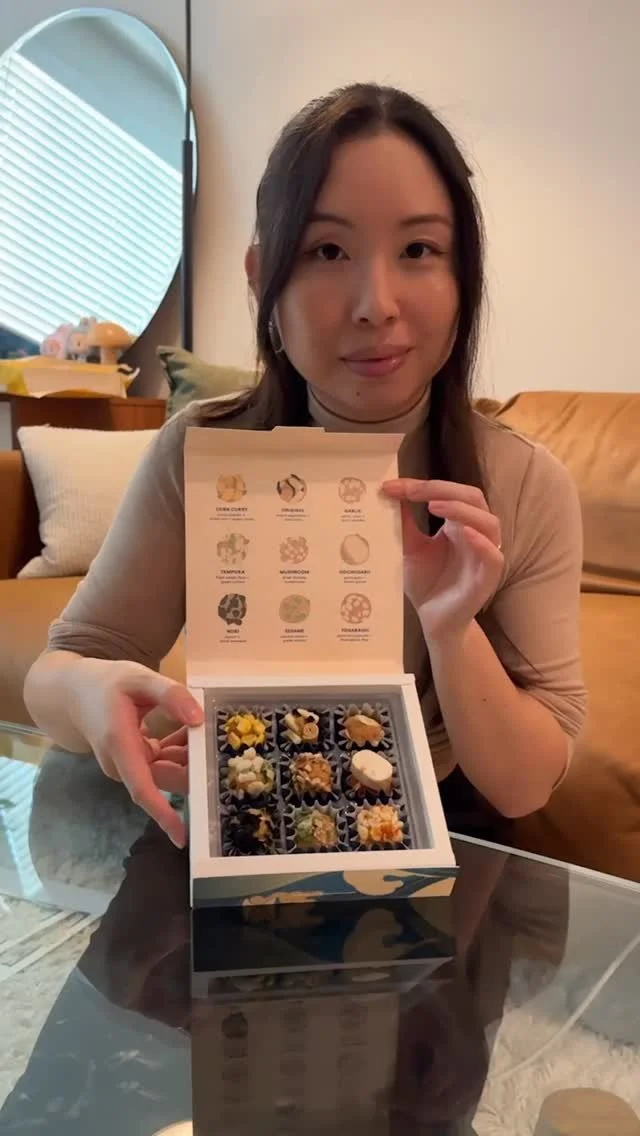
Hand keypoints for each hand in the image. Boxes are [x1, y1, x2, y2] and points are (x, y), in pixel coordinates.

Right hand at [72, 659, 202, 847]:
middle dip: (192, 767)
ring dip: (187, 755)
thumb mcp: (139, 678)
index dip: (163, 814)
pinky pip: (162, 762)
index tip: (182, 836)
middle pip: (164, 779)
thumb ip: (169, 695)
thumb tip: (198, 719)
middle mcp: (122, 763)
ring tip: (202, 729)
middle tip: (215, 742)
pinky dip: (177, 750)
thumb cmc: (105, 684)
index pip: (143, 789)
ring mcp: (127, 765)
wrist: (75, 692)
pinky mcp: (133, 761)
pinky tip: (188, 729)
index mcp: (120, 746)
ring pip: (167, 770)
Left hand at [381, 478, 503, 640]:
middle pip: (472, 498)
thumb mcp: (410, 547)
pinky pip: (494, 557)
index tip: (392, 486)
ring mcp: (484, 556)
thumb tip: (387, 493)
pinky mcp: (488, 579)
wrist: (433, 620)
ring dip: (462, 510)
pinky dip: (482, 543)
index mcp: (458, 523)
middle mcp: (475, 534)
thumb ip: (404, 522)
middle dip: (443, 489)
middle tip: (413, 491)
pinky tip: (465, 533)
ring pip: (488, 522)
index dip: (423, 486)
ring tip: (434, 506)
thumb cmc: (427, 582)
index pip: (449, 493)